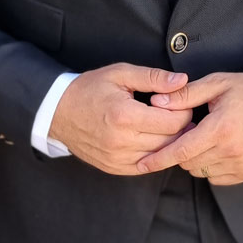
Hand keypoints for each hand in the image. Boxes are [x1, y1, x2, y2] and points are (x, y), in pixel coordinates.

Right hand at [49, 63, 195, 174]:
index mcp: (125, 116)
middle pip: (171, 141)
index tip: (181, 103)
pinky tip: (152, 139)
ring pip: (161, 156)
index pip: (174, 122)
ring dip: (169, 142)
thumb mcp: (120, 74)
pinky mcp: (114, 168)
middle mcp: (122, 142)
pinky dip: (155, 154)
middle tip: (179, 113)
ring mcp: (117, 158)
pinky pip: (147, 166)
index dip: (185, 111)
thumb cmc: (89, 89)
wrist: (58, 112)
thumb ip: (153, 77)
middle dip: (180, 127)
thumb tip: (183, 81)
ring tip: (166, 125)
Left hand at [135, 72, 242, 183]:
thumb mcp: (216, 84)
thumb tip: (156, 102)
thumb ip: (184, 95)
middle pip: (188, 163)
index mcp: (221, 128)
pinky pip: (216, 177)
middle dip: (181, 150)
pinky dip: (211, 166)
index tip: (141, 164)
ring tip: (207, 138)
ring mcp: (241, 164)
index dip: (158, 159)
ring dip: (196, 159)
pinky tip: (219, 148)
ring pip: (201, 171)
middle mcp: (232, 151)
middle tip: (190, 131)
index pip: (180, 151)